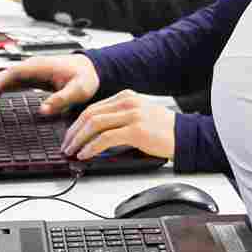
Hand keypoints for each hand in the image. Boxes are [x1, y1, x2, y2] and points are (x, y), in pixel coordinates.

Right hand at [0, 54, 98, 117]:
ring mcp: (30, 72)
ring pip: (3, 81)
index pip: (10, 74)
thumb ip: (62, 99)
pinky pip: (9, 85)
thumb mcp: (79, 90)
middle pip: (2, 78)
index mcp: (40, 67)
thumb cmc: (86, 76)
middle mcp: (31, 67)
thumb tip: (43, 109)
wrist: (92, 69)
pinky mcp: (31, 79)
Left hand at [60, 90, 174, 159]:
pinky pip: (105, 138)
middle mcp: (128, 102)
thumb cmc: (164, 129)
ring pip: (94, 124)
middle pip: (90, 114)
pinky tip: (85, 154)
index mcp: (128, 97)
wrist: (185, 135)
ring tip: (72, 151)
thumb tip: (94, 135)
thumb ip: (119, 119)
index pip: (94, 107)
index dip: (77, 123)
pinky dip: (91, 147)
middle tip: (66, 145)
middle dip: (73, 132)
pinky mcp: (136, 130)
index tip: (70, 136)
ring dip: (79, 139)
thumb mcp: (139, 115)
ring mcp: (132, 114)